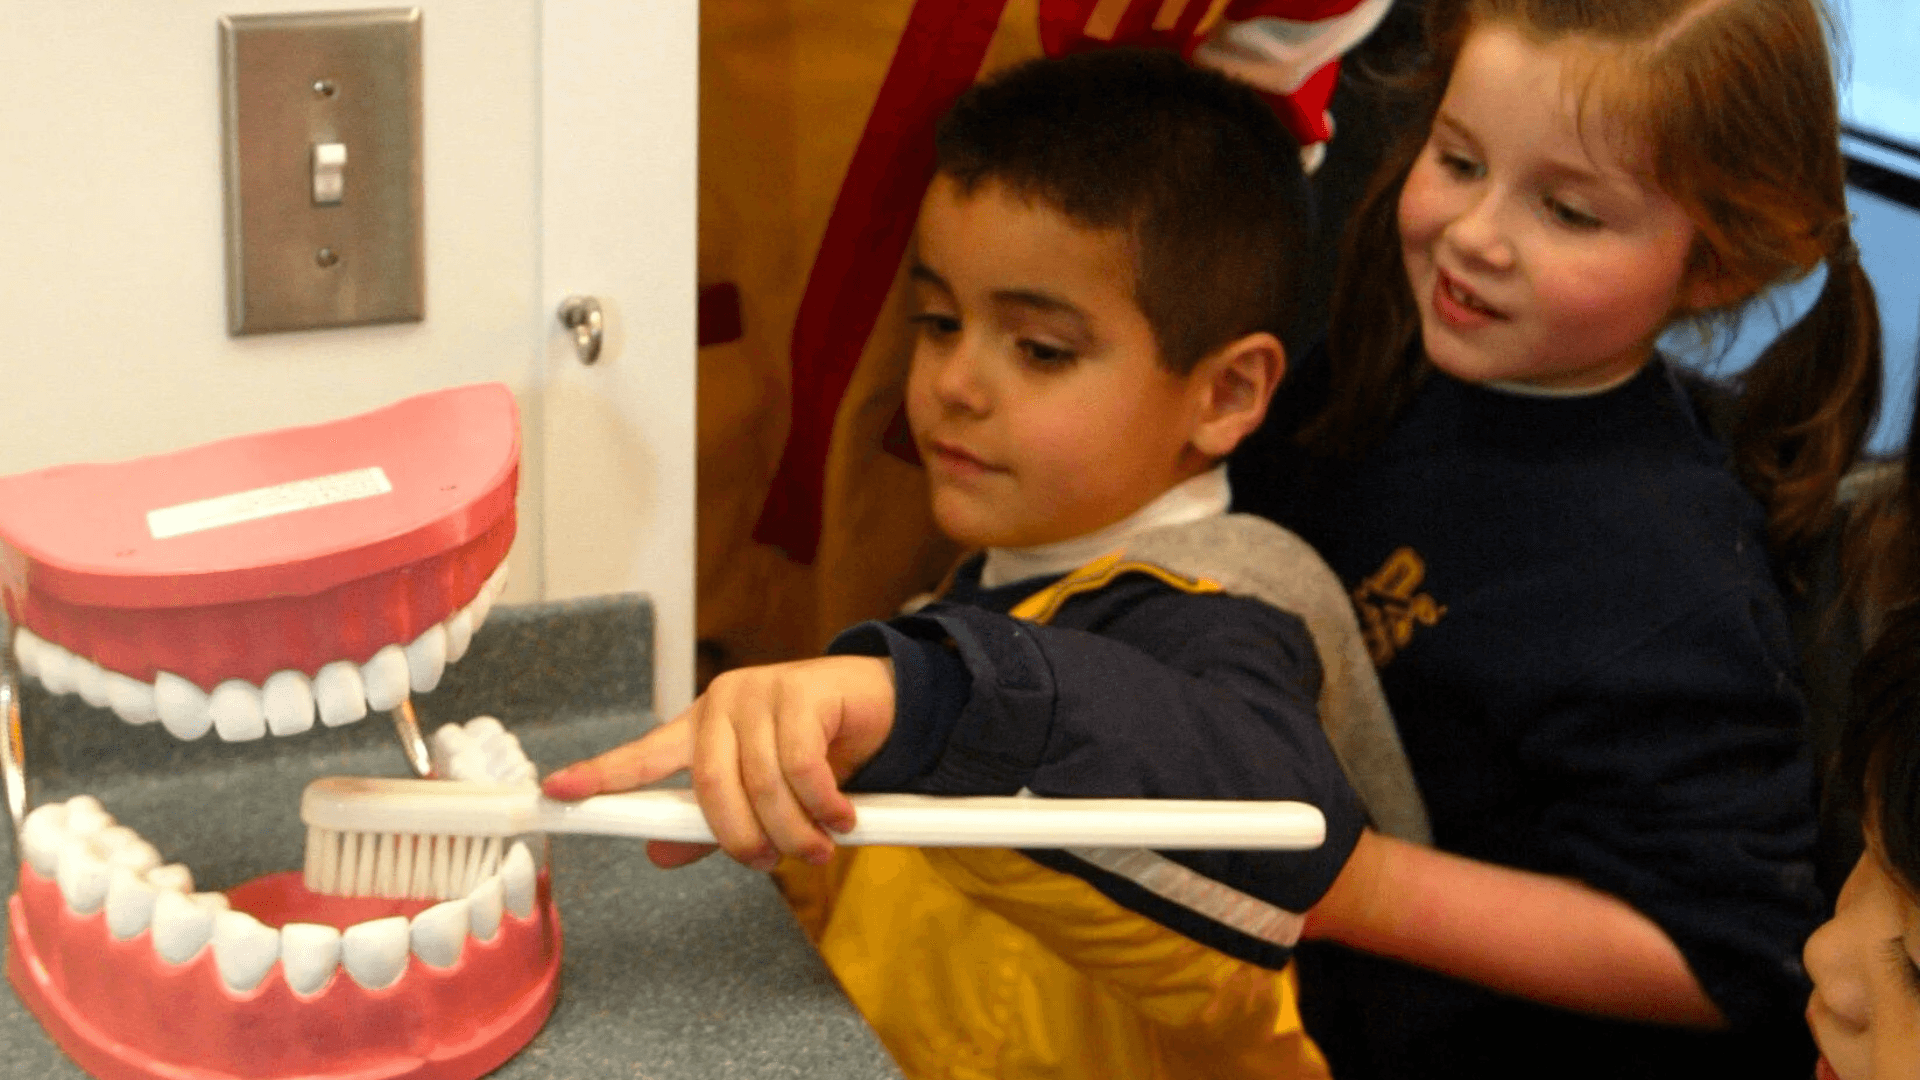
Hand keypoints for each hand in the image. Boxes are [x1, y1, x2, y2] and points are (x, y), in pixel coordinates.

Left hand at [541, 655, 896, 871]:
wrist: (879, 704)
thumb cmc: (816, 749)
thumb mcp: (761, 792)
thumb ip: (711, 822)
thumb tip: (658, 854)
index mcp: (699, 729)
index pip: (642, 755)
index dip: (600, 776)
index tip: (557, 793)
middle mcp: (722, 706)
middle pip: (711, 786)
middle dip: (741, 837)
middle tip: (771, 863)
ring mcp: (762, 693)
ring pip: (762, 782)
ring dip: (793, 830)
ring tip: (818, 848)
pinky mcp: (803, 691)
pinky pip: (804, 766)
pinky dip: (824, 803)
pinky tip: (841, 817)